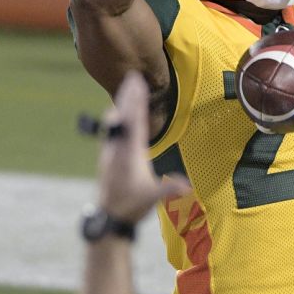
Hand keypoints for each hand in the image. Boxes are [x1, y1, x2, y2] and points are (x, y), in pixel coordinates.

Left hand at [97, 73, 192, 222]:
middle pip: (122, 115)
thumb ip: (168, 190)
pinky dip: (116, 118)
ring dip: (121, 104)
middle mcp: (117, 148)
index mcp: (129, 153)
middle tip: (132, 76)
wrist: (108, 218)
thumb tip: (187, 186)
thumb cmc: (131, 206)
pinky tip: (115, 115)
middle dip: (128, 95)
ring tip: (125, 90)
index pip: (133, 120)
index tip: (137, 83)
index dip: (136, 101)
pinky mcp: (107, 157)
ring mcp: (110, 152)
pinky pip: (111, 130)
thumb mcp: (151, 198)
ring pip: (114, 121)